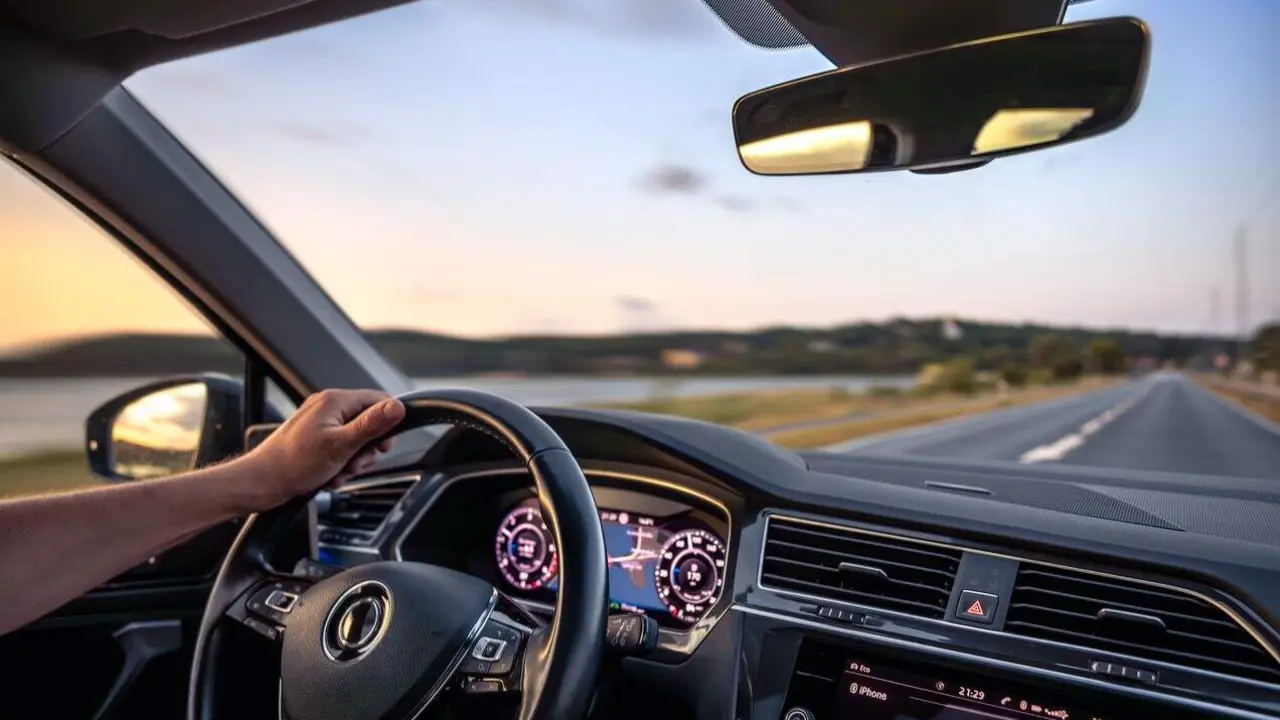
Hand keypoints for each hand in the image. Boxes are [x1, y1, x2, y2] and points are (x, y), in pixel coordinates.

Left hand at [239, 389, 406, 509]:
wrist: (261, 483)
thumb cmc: (293, 463)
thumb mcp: (341, 445)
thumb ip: (371, 425)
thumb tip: (398, 407)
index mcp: (335, 401)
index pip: (378, 400)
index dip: (387, 424)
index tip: (383, 447)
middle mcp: (328, 407)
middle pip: (369, 423)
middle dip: (366, 449)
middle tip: (354, 463)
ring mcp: (321, 424)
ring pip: (356, 440)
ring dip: (353, 461)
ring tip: (339, 471)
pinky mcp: (315, 439)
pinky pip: (341, 449)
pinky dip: (340, 464)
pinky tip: (330, 476)